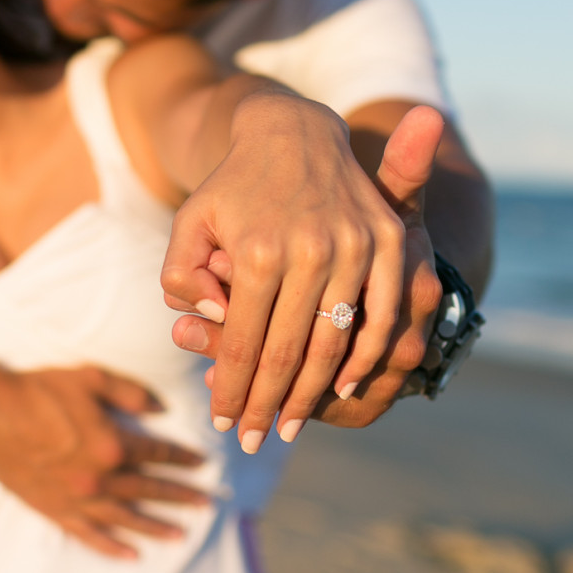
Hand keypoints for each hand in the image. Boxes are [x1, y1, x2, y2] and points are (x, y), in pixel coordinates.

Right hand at [0, 366, 209, 557]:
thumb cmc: (38, 390)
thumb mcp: (90, 378)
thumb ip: (130, 392)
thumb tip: (161, 408)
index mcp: (112, 444)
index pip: (157, 454)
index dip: (182, 457)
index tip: (201, 463)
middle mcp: (99, 478)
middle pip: (149, 489)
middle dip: (181, 496)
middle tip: (207, 504)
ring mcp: (77, 498)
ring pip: (126, 518)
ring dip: (156, 527)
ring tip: (181, 535)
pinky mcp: (55, 510)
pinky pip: (89, 535)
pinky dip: (112, 547)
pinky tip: (132, 554)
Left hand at [161, 95, 410, 448]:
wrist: (294, 132)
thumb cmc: (232, 187)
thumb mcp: (190, 223)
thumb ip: (184, 276)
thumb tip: (216, 321)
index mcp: (258, 250)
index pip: (243, 343)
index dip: (234, 390)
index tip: (224, 422)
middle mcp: (310, 250)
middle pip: (287, 353)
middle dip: (267, 406)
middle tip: (252, 440)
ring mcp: (356, 247)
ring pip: (335, 344)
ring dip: (313, 395)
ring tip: (289, 425)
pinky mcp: (388, 243)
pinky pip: (381, 317)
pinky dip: (365, 359)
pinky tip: (344, 387)